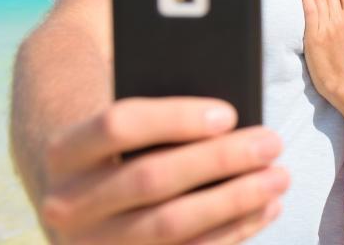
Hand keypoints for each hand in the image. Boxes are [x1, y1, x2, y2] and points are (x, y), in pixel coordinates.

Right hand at [38, 97, 287, 243]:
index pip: (117, 124)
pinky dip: (233, 231)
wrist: (85, 197)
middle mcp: (65, 204)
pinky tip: (267, 208)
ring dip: (235, 200)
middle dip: (220, 159)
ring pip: (170, 225)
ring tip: (280, 177)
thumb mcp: (131, 123)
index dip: (176, 118)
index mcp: (63, 151)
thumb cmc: (127, 146)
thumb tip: (229, 117)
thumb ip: (166, 116)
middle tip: (272, 142)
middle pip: (151, 177)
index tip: (229, 114)